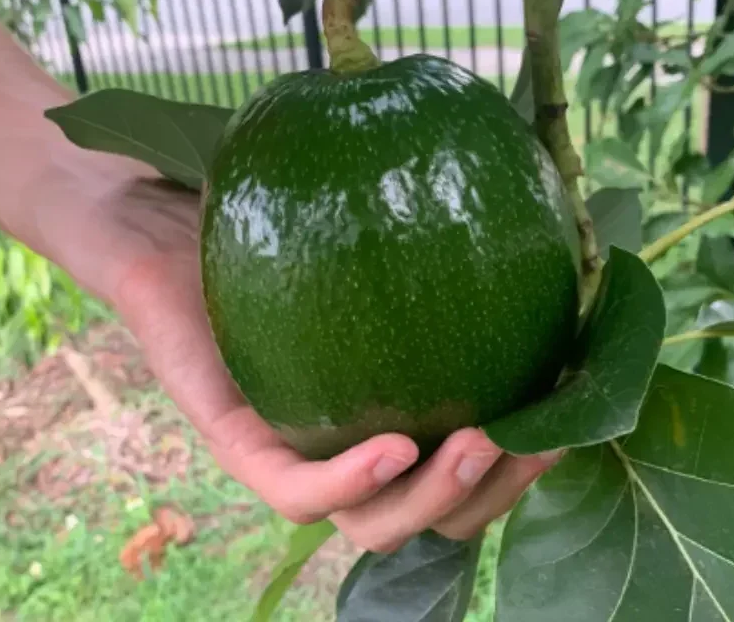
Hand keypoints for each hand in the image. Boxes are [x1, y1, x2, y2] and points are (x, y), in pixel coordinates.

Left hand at [90, 175, 561, 553]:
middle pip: (432, 515)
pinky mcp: (233, 438)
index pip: (468, 475)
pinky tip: (398, 444)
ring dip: (437, 501)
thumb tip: (570, 215)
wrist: (163, 208)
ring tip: (482, 444)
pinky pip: (294, 492)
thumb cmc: (284, 214)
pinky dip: (350, 482)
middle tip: (539, 439)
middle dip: (495, 496)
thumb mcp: (384, 230)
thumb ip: (458, 240)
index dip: (526, 468)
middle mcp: (345, 445)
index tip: (570, 417)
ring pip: (371, 527)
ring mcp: (290, 448)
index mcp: (389, 411)